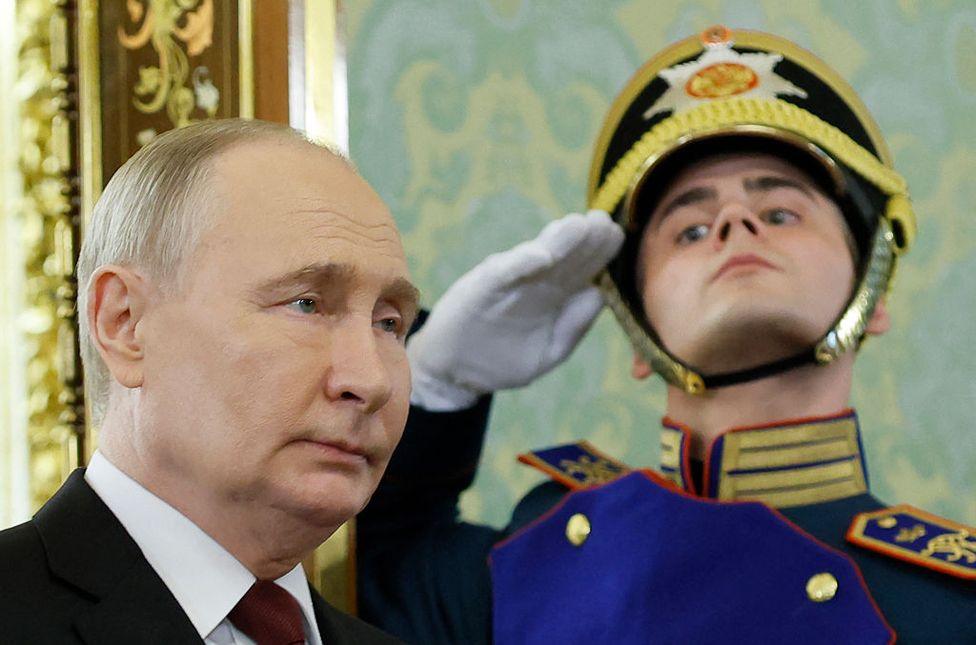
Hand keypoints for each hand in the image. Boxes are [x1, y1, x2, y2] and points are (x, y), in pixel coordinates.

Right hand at [408, 210, 624, 410]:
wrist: (454, 370)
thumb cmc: (502, 359)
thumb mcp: (548, 351)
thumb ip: (574, 326)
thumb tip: (600, 295)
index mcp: (554, 298)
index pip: (583, 271)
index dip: (601, 254)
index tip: (618, 236)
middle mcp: (534, 285)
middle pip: (566, 260)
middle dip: (586, 241)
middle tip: (605, 222)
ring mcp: (508, 285)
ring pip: (538, 259)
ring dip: (559, 242)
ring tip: (580, 224)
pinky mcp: (482, 290)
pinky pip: (503, 275)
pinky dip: (520, 265)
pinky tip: (539, 256)